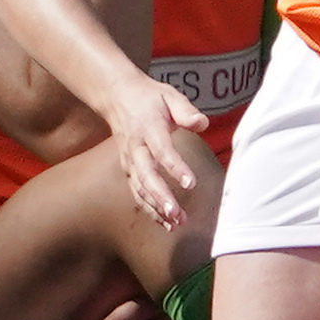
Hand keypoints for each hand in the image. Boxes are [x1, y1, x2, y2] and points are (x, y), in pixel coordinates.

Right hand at [109, 75, 206, 232]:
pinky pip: (137, 193)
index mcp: (149, 128)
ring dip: (156, 208)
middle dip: (161, 196)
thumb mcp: (169, 96)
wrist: (117, 97)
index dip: (176, 168)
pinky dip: (149, 209)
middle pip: (146, 175)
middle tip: (176, 213)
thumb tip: (202, 123)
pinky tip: (165, 222)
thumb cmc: (149, 98)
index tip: (191, 183)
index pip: (162, 150)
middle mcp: (136, 148)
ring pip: (140, 188)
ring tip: (175, 223)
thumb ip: (186, 111)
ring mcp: (129, 161)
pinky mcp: (129, 170)